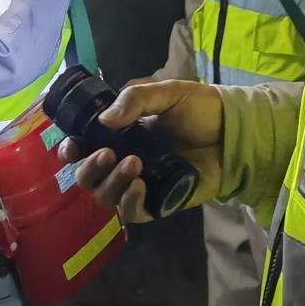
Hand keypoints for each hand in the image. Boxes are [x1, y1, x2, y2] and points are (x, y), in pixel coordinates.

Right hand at [60, 79, 223, 223]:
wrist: (233, 132)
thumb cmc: (200, 110)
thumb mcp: (168, 93)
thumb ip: (136, 99)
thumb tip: (104, 120)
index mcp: (121, 135)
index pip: (84, 148)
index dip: (71, 150)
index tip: (72, 147)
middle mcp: (124, 161)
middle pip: (88, 178)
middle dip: (89, 169)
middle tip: (106, 155)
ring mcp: (140, 184)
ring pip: (106, 197)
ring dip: (112, 182)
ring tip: (134, 163)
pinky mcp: (158, 202)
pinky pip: (132, 213)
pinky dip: (130, 202)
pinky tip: (140, 185)